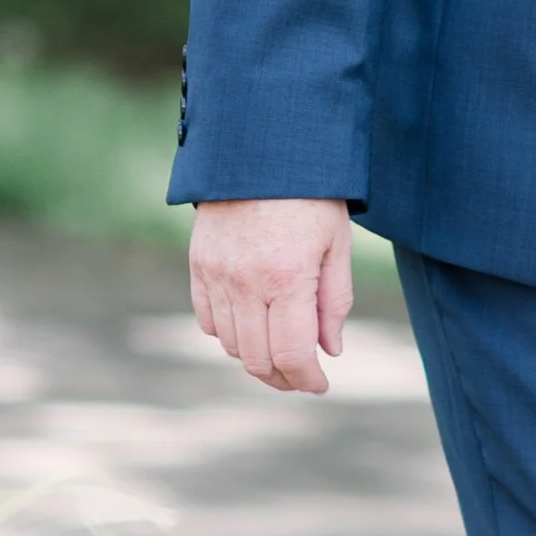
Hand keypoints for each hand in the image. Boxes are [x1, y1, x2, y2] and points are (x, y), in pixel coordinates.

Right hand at [189, 197, 353, 396]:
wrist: (259, 151)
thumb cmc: (310, 195)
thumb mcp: (337, 243)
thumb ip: (334, 300)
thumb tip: (330, 350)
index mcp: (286, 279)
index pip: (291, 354)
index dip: (307, 379)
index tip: (320, 384)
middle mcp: (245, 283)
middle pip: (257, 359)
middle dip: (283, 377)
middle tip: (302, 376)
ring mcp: (216, 276)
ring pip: (230, 345)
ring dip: (257, 358)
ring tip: (281, 352)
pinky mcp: (198, 266)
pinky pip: (208, 320)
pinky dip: (229, 334)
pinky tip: (252, 327)